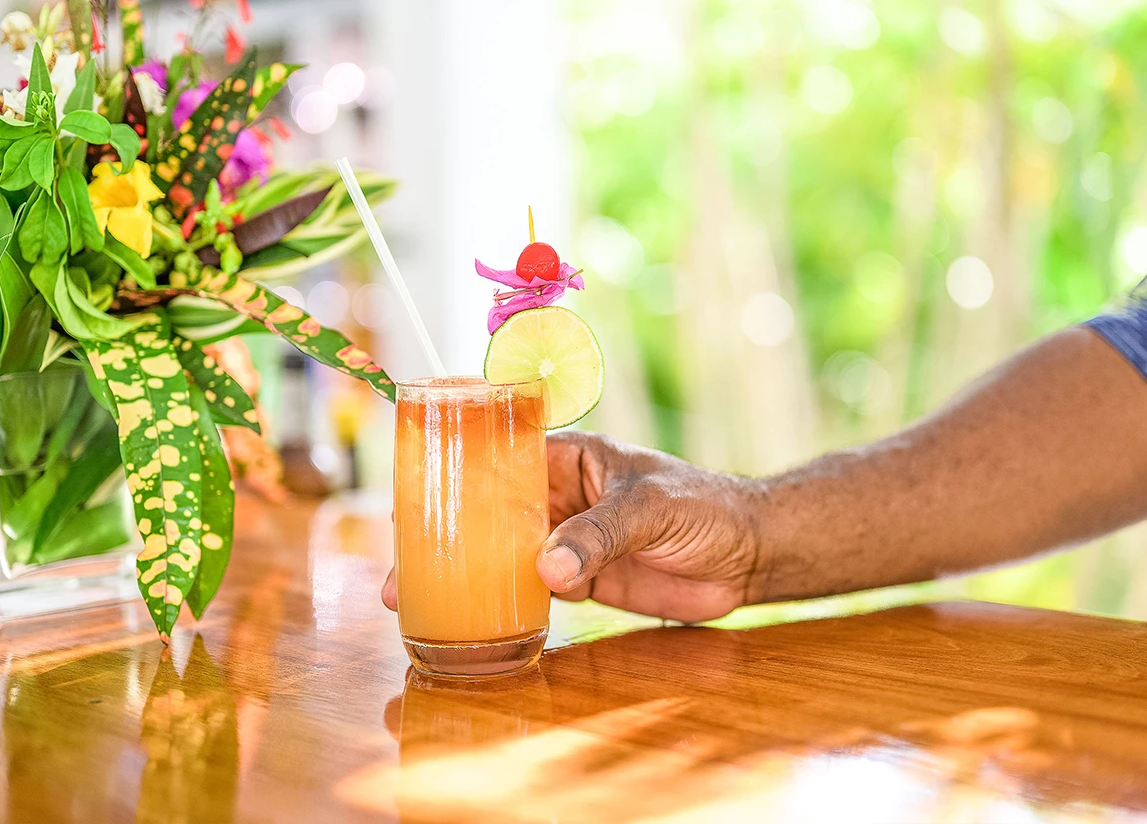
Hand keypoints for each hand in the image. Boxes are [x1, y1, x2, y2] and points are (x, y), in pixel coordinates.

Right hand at [381, 432, 764, 622]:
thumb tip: (546, 569)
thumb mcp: (650, 508)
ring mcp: (568, 539)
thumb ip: (600, 534)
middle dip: (445, 536)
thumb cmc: (704, 506)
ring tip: (412, 599)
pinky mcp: (582, 580)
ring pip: (502, 554)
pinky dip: (500, 602)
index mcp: (570, 457)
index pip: (500, 457)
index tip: (412, 498)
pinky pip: (531, 589)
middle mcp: (559, 496)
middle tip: (398, 567)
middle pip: (489, 513)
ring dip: (463, 574)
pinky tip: (468, 618)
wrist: (748, 556)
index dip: (456, 474)